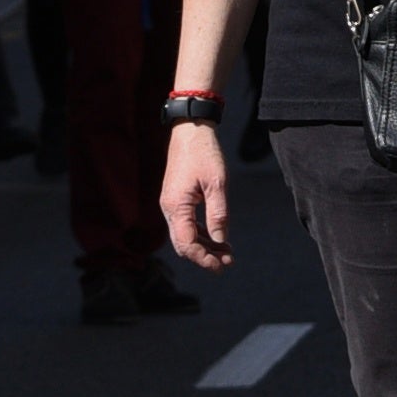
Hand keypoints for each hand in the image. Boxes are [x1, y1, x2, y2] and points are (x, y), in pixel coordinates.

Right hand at [159, 122, 229, 267]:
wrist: (190, 129)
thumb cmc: (204, 153)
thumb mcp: (217, 183)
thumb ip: (218, 213)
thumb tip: (221, 240)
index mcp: (176, 206)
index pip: (186, 244)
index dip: (203, 258)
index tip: (222, 266)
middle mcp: (169, 209)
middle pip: (184, 244)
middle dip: (205, 256)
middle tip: (227, 263)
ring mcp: (172, 204)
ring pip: (185, 235)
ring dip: (205, 246)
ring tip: (227, 253)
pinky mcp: (177, 199)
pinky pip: (187, 224)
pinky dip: (202, 234)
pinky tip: (218, 237)